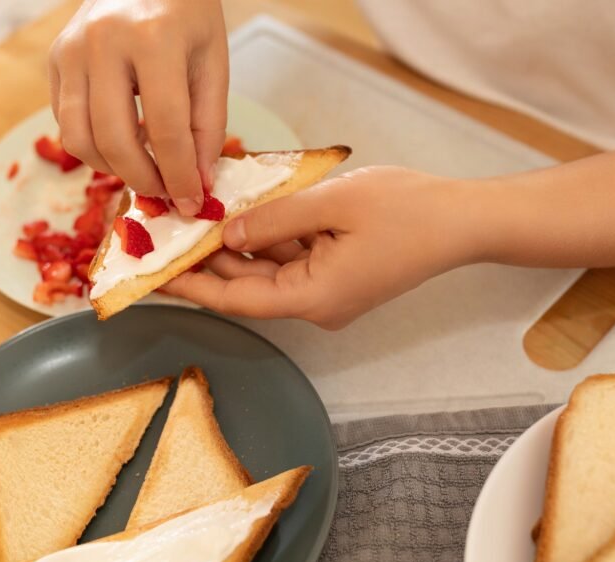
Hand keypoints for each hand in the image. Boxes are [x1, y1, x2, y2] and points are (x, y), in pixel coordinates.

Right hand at [49, 0, 227, 214]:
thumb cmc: (187, 11)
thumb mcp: (212, 61)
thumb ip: (208, 125)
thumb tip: (198, 183)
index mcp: (153, 38)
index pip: (165, 129)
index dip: (180, 176)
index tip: (192, 202)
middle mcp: (102, 43)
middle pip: (114, 141)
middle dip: (143, 180)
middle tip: (167, 193)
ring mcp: (70, 50)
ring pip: (79, 140)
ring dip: (113, 169)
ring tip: (145, 170)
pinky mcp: (54, 59)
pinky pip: (66, 123)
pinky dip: (94, 146)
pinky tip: (124, 143)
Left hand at [162, 167, 480, 328]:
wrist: (464, 221)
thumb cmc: (409, 211)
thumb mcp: (332, 204)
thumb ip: (273, 219)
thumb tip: (226, 233)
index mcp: (313, 298)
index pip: (235, 299)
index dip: (190, 286)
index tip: (150, 274)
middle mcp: (315, 304)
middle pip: (246, 285)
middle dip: (206, 259)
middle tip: (165, 231)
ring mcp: (326, 290)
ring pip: (266, 269)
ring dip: (234, 244)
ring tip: (193, 216)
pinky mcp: (335, 274)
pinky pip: (290, 257)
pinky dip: (265, 236)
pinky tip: (241, 211)